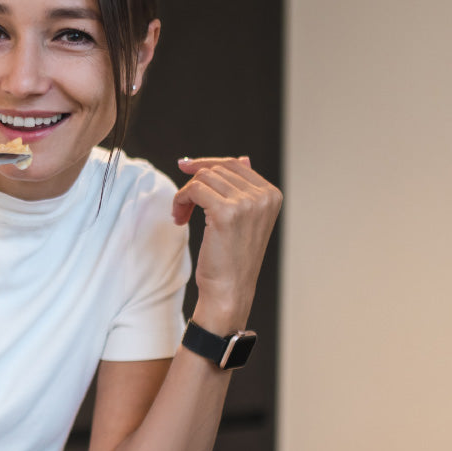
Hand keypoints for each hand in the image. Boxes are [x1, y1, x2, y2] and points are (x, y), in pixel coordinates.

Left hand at [172, 156, 282, 333]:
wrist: (230, 291)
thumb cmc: (232, 259)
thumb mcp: (244, 220)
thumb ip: (242, 189)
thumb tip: (234, 159)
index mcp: (272, 195)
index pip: (235, 163)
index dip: (206, 164)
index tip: (185, 167)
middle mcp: (263, 196)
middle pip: (217, 169)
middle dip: (194, 184)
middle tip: (182, 208)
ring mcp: (247, 203)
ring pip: (203, 178)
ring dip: (185, 195)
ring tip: (181, 215)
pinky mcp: (226, 212)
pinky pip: (194, 190)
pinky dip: (180, 200)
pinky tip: (179, 218)